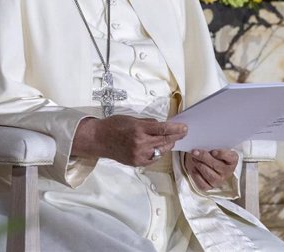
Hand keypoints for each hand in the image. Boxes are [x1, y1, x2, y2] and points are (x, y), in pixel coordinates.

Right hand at [72, 115, 186, 166]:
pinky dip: (159, 153)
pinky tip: (160, 147)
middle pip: (165, 140)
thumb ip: (148, 123)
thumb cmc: (114, 125)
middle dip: (176, 136)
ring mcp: (139, 155)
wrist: (99, 139)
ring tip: (172, 139)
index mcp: (139, 129)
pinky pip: (154, 158)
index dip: (176, 129)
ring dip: (168, 144)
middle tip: (183, 132)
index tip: (184, 128)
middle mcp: (140, 143)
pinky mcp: (137, 163)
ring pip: (161, 151)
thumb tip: (162, 125)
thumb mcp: (132, 119)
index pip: (163, 129)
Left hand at [183, 149, 237, 190]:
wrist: (203, 159)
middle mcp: (228, 172)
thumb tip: (203, 145)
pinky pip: (203, 184)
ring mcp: (219, 180)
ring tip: (194, 158)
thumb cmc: (210, 151)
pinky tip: (194, 168)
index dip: (222, 154)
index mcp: (232, 160)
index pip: (231, 158)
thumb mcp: (213, 145)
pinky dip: (197, 176)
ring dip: (200, 166)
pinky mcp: (209, 186)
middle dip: (205, 158)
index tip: (213, 151)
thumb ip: (211, 144)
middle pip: (218, 166)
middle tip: (195, 152)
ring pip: (211, 177)